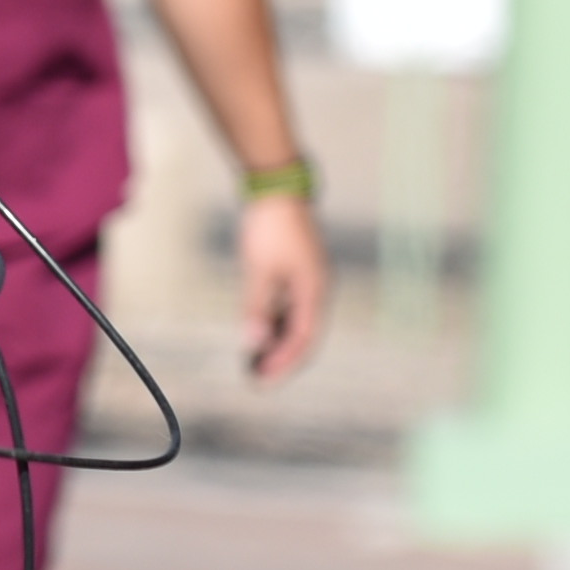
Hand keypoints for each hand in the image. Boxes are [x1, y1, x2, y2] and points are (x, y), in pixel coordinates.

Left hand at [232, 183, 330, 379]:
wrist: (277, 188)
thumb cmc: (270, 227)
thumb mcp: (260, 270)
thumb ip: (257, 308)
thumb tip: (253, 342)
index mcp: (314, 291)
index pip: (303, 339)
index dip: (283, 363)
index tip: (261, 381)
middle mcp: (317, 290)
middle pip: (302, 335)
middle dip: (280, 359)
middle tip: (255, 378)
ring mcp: (309, 281)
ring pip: (295, 323)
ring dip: (276, 343)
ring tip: (252, 361)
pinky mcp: (297, 273)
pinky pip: (289, 308)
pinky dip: (274, 324)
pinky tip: (257, 334)